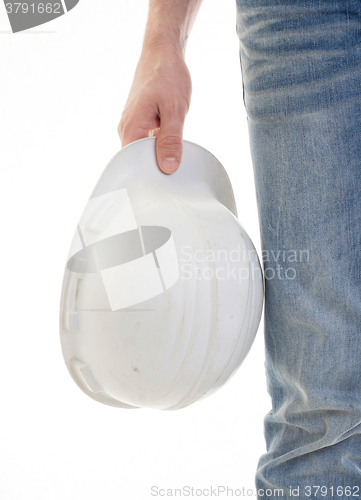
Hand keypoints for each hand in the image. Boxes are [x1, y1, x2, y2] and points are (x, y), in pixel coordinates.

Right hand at [118, 46, 191, 173]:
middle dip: (154, 170)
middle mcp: (127, 129)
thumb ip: (171, 141)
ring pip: (143, 152)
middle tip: (173, 181)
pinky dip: (159, 147)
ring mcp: (133, 125)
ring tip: (174, 164)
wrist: (162, 52)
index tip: (163, 187)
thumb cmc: (167, 76)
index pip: (133, 166)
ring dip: (158, 157)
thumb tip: (169, 167)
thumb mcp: (175, 111)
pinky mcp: (140, 122)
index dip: (148, 177)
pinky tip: (172, 146)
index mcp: (131, 129)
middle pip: (137, 161)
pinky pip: (147, 142)